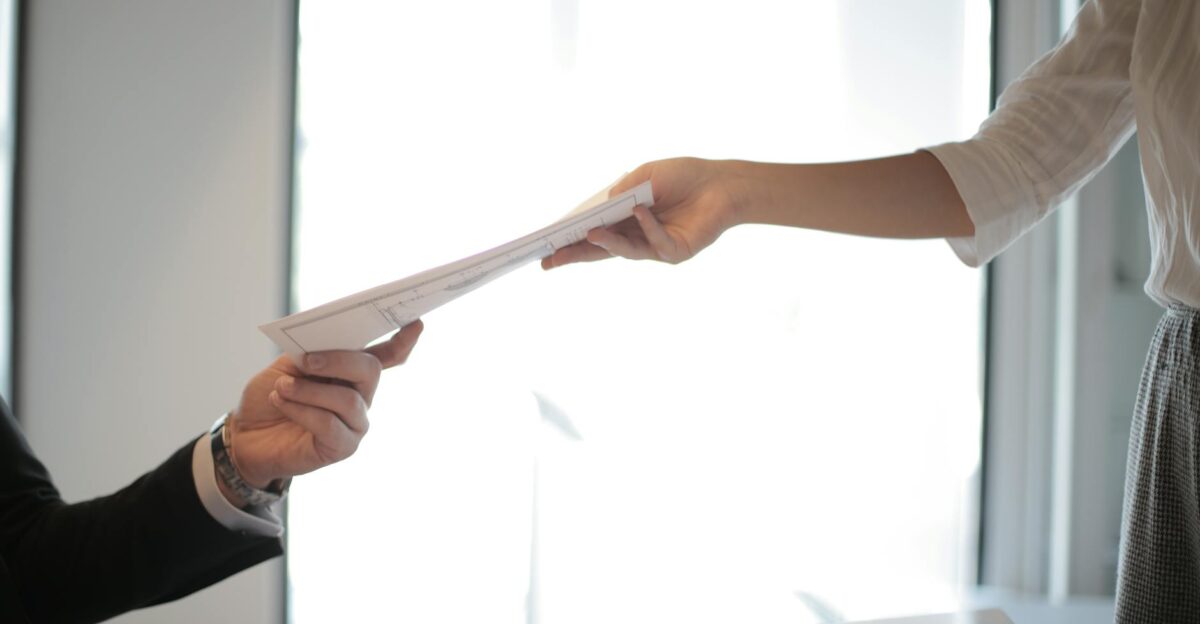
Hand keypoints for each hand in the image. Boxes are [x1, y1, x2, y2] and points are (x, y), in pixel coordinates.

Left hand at [225, 320, 423, 490]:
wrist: (246, 434)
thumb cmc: (271, 396)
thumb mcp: (288, 364)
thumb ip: (311, 352)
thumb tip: (324, 343)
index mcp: (352, 372)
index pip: (388, 356)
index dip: (403, 341)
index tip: (416, 323)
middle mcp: (361, 397)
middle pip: (370, 371)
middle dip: (339, 360)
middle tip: (306, 362)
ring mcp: (355, 423)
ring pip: (348, 399)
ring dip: (309, 390)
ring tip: (282, 388)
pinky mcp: (342, 447)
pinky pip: (329, 424)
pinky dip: (301, 410)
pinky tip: (281, 402)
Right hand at [541, 158, 743, 268]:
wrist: (722, 183)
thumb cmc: (683, 176)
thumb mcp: (646, 175)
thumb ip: (623, 191)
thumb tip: (600, 207)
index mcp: (625, 220)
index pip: (593, 233)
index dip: (571, 240)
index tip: (546, 247)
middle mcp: (636, 237)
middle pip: (601, 250)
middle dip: (575, 254)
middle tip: (550, 261)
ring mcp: (655, 247)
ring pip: (625, 250)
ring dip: (606, 241)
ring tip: (589, 232)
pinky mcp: (676, 252)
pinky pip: (656, 242)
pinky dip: (647, 226)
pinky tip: (640, 211)